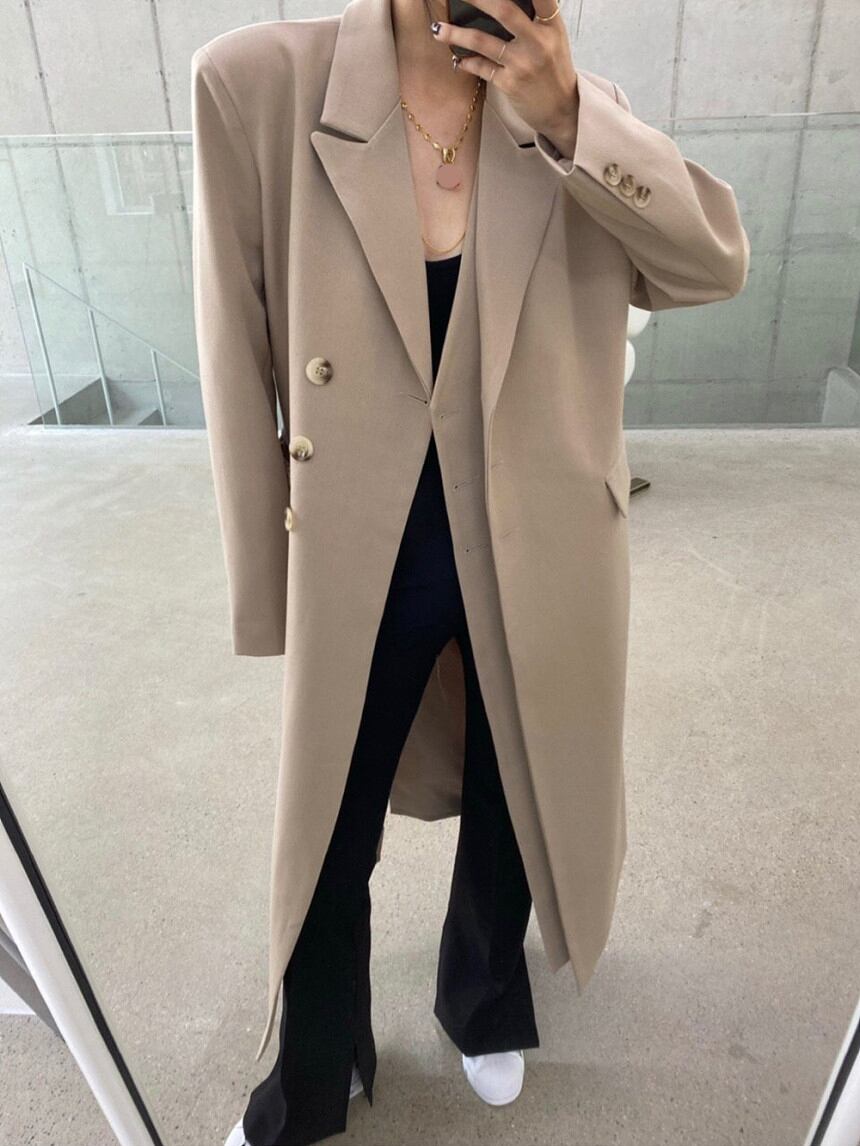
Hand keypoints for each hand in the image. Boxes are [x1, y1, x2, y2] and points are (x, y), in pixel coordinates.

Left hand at [430, 0, 578, 151]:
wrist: (561, 108)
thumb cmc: (554, 69)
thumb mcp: (553, 37)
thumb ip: (535, 17)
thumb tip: (502, 5)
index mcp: (551, 25)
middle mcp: (538, 42)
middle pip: (504, 10)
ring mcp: (522, 64)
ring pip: (483, 42)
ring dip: (456, 35)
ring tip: (437, 29)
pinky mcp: (509, 84)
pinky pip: (481, 68)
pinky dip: (466, 62)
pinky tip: (457, 59)